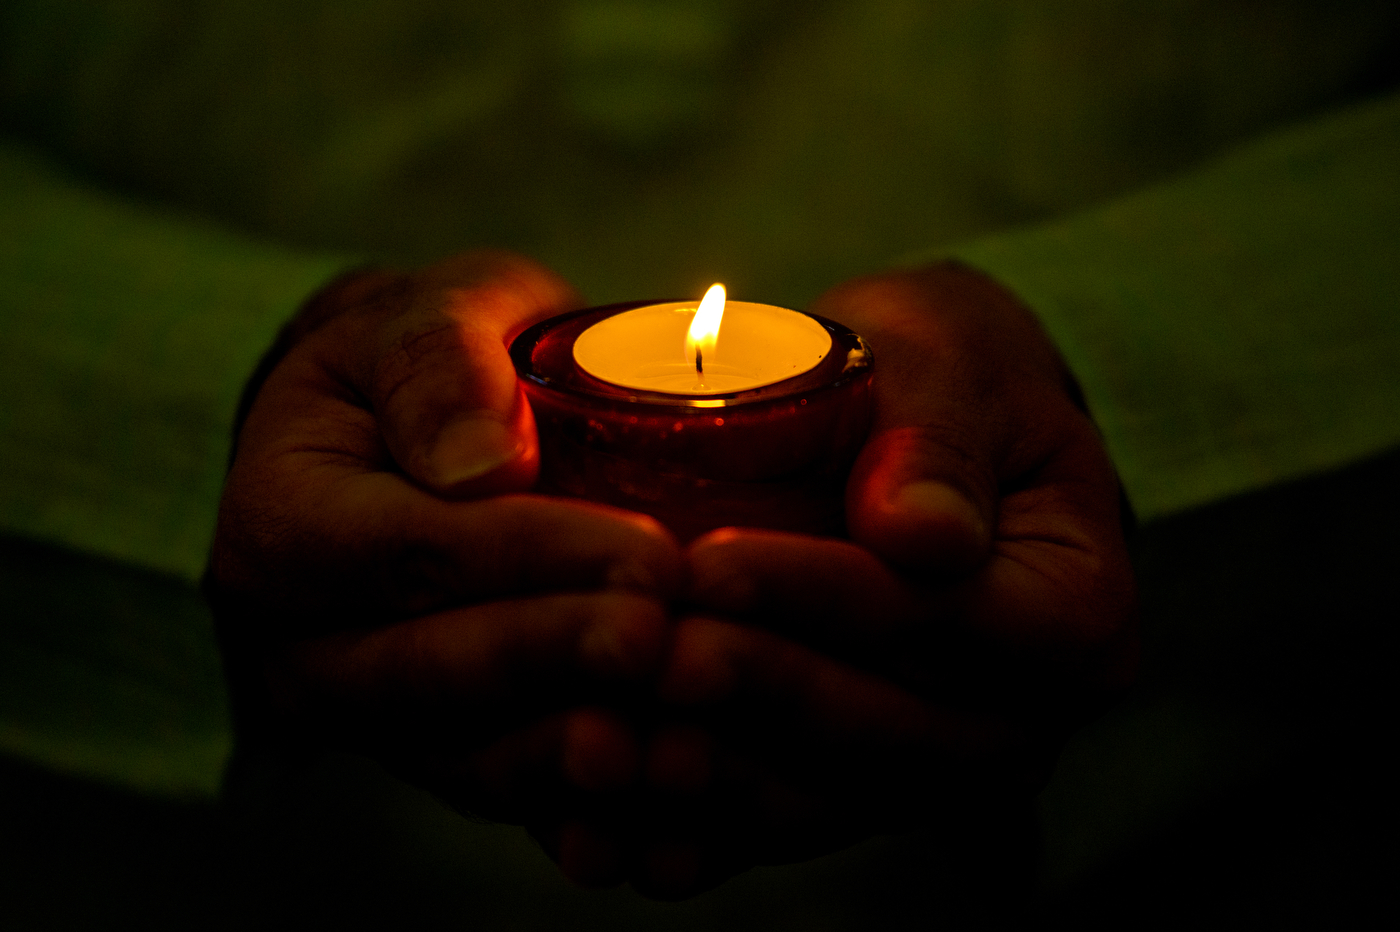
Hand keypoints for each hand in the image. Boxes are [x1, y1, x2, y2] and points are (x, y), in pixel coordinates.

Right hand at [206, 251, 684, 825]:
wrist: (405, 439)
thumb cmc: (422, 366)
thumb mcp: (419, 317)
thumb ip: (438, 362)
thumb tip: (481, 462)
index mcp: (281, 524)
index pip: (411, 548)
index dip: (531, 556)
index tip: (648, 555)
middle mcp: (305, 644)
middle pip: (434, 670)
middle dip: (559, 658)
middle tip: (666, 640)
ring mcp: (372, 715)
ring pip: (470, 756)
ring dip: (576, 753)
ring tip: (677, 738)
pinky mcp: (441, 751)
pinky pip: (509, 792)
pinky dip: (587, 805)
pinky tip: (670, 789)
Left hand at [609, 263, 1137, 893]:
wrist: (920, 430)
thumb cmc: (943, 377)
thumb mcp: (955, 361)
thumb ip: (941, 443)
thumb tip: (921, 534)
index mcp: (1076, 609)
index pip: (941, 614)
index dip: (819, 594)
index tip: (709, 562)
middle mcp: (1024, 715)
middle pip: (882, 724)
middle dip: (752, 686)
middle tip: (641, 649)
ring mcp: (941, 765)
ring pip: (825, 797)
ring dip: (713, 772)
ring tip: (612, 731)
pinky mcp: (864, 788)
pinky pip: (780, 820)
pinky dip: (697, 821)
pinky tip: (612, 806)